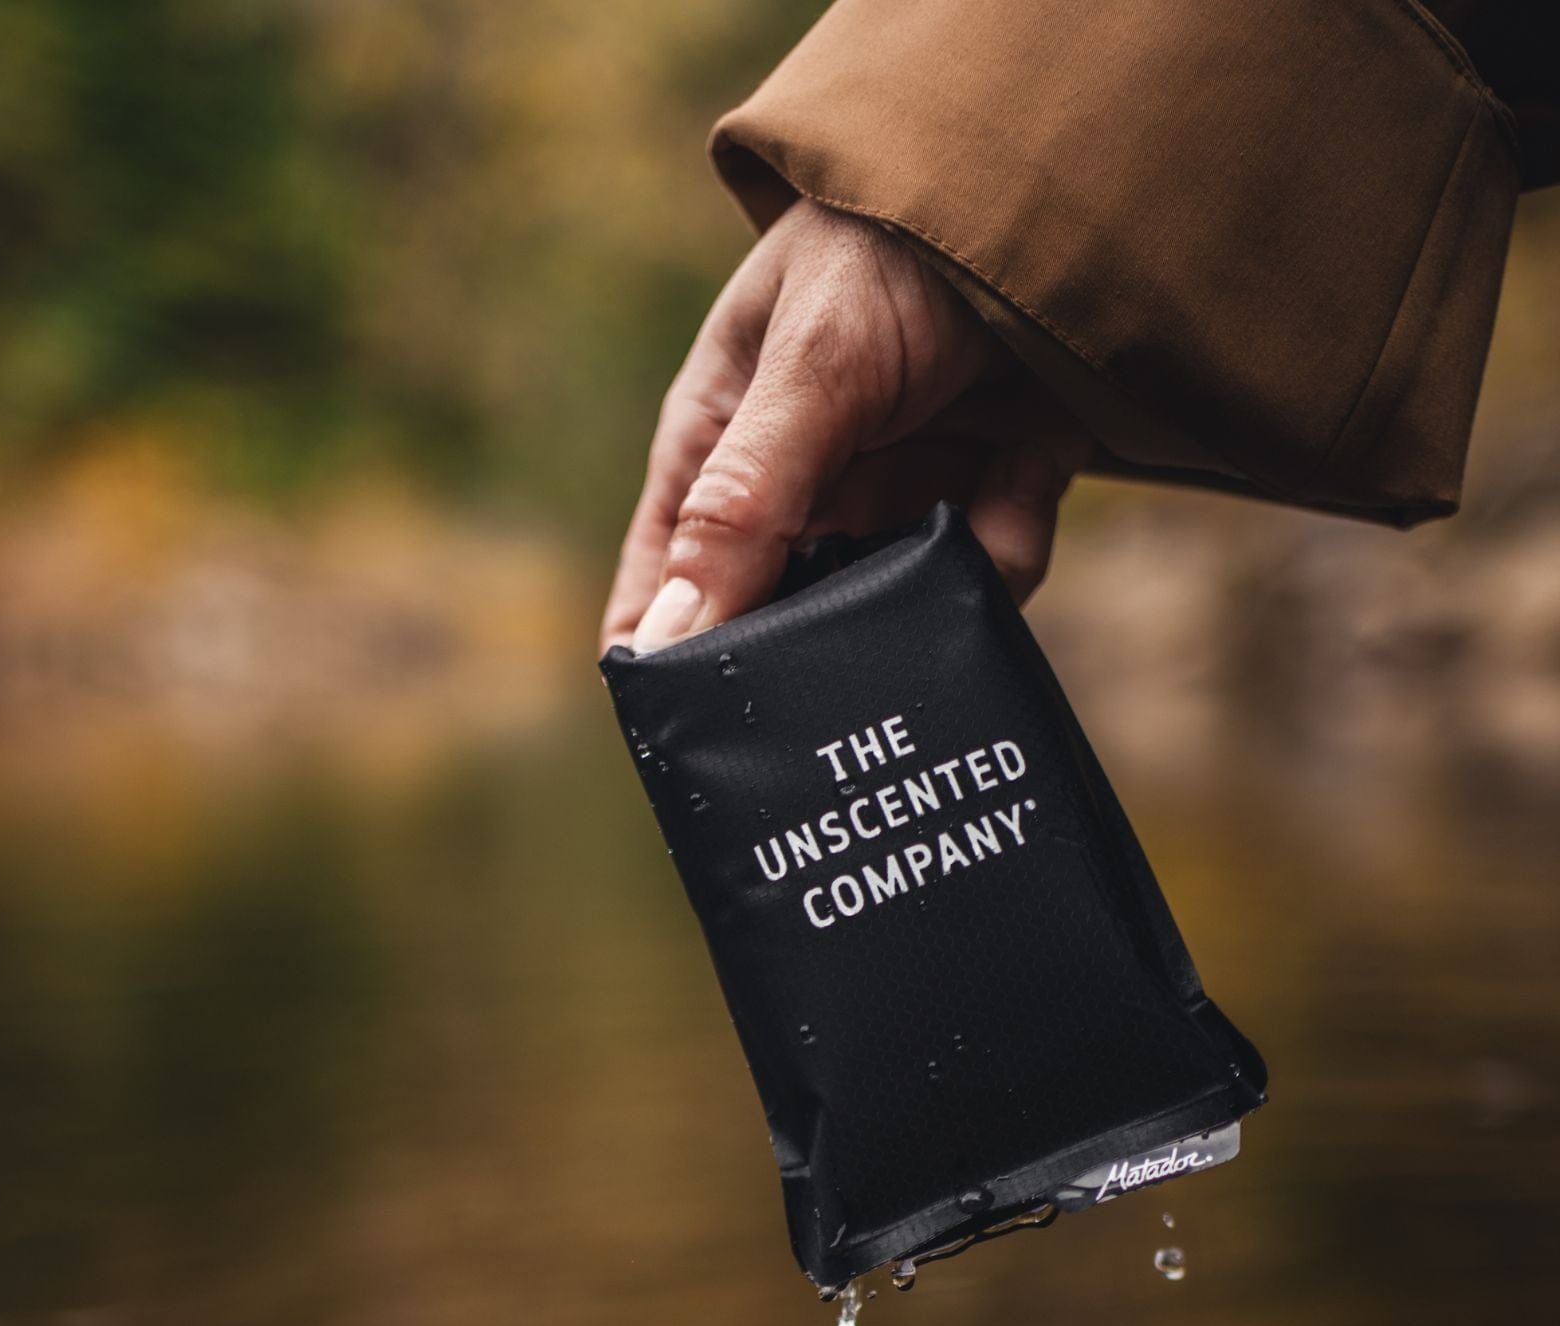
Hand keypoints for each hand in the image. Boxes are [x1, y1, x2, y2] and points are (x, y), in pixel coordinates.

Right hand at [601, 199, 1090, 654]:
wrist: (1055, 184)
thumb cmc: (886, 249)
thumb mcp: (804, 371)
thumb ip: (744, 505)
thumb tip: (667, 644)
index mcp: (716, 458)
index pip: (666, 593)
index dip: (671, 672)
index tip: (697, 745)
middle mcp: (797, 498)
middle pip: (783, 627)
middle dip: (826, 654)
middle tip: (854, 678)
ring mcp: (889, 505)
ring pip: (893, 615)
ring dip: (928, 593)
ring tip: (954, 516)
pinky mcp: (980, 503)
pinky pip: (983, 577)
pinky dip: (1008, 541)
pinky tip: (1021, 479)